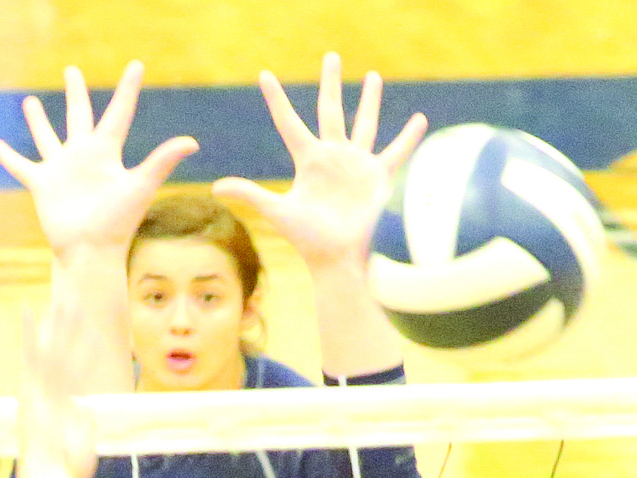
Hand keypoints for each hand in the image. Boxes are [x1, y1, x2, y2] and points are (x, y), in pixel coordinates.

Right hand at [0, 61, 197, 257]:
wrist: (90, 253)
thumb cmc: (117, 224)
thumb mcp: (139, 187)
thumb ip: (161, 162)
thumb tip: (192, 141)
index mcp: (106, 153)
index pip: (119, 113)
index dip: (128, 89)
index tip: (136, 65)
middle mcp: (83, 157)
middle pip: (78, 116)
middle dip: (75, 94)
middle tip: (71, 71)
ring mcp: (61, 171)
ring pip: (47, 137)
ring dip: (38, 120)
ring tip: (29, 101)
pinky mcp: (42, 186)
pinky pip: (21, 167)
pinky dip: (8, 157)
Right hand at [16, 302, 97, 477]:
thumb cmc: (67, 471)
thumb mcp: (82, 441)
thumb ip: (85, 421)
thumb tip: (88, 407)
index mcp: (56, 404)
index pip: (69, 369)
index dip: (76, 348)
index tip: (81, 330)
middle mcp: (44, 393)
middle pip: (58, 351)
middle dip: (65, 327)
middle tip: (71, 300)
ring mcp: (38, 390)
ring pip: (51, 348)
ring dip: (58, 323)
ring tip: (65, 297)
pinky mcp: (30, 390)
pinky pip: (32, 356)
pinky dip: (29, 333)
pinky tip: (29, 309)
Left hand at [214, 53, 426, 270]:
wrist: (340, 260)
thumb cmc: (309, 241)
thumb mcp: (279, 211)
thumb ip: (251, 195)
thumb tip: (215, 187)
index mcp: (308, 162)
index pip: (289, 123)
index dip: (276, 100)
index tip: (265, 76)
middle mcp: (332, 158)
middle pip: (331, 111)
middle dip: (331, 84)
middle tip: (332, 57)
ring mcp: (356, 166)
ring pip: (364, 123)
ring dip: (369, 101)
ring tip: (373, 76)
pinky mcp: (378, 177)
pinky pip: (396, 152)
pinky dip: (409, 137)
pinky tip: (421, 119)